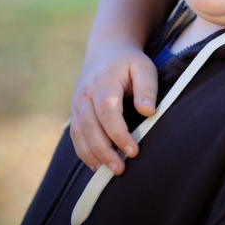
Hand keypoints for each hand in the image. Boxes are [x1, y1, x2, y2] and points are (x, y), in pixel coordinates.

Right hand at [70, 47, 158, 174]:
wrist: (106, 51)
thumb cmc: (129, 62)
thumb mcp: (144, 67)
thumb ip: (147, 87)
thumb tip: (149, 111)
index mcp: (103, 84)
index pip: (108, 113)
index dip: (119, 134)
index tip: (133, 151)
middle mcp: (85, 96)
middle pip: (90, 127)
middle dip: (104, 151)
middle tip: (120, 169)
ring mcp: (76, 105)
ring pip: (79, 135)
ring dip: (92, 155)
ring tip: (108, 173)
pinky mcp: (75, 113)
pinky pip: (76, 136)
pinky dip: (84, 152)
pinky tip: (97, 165)